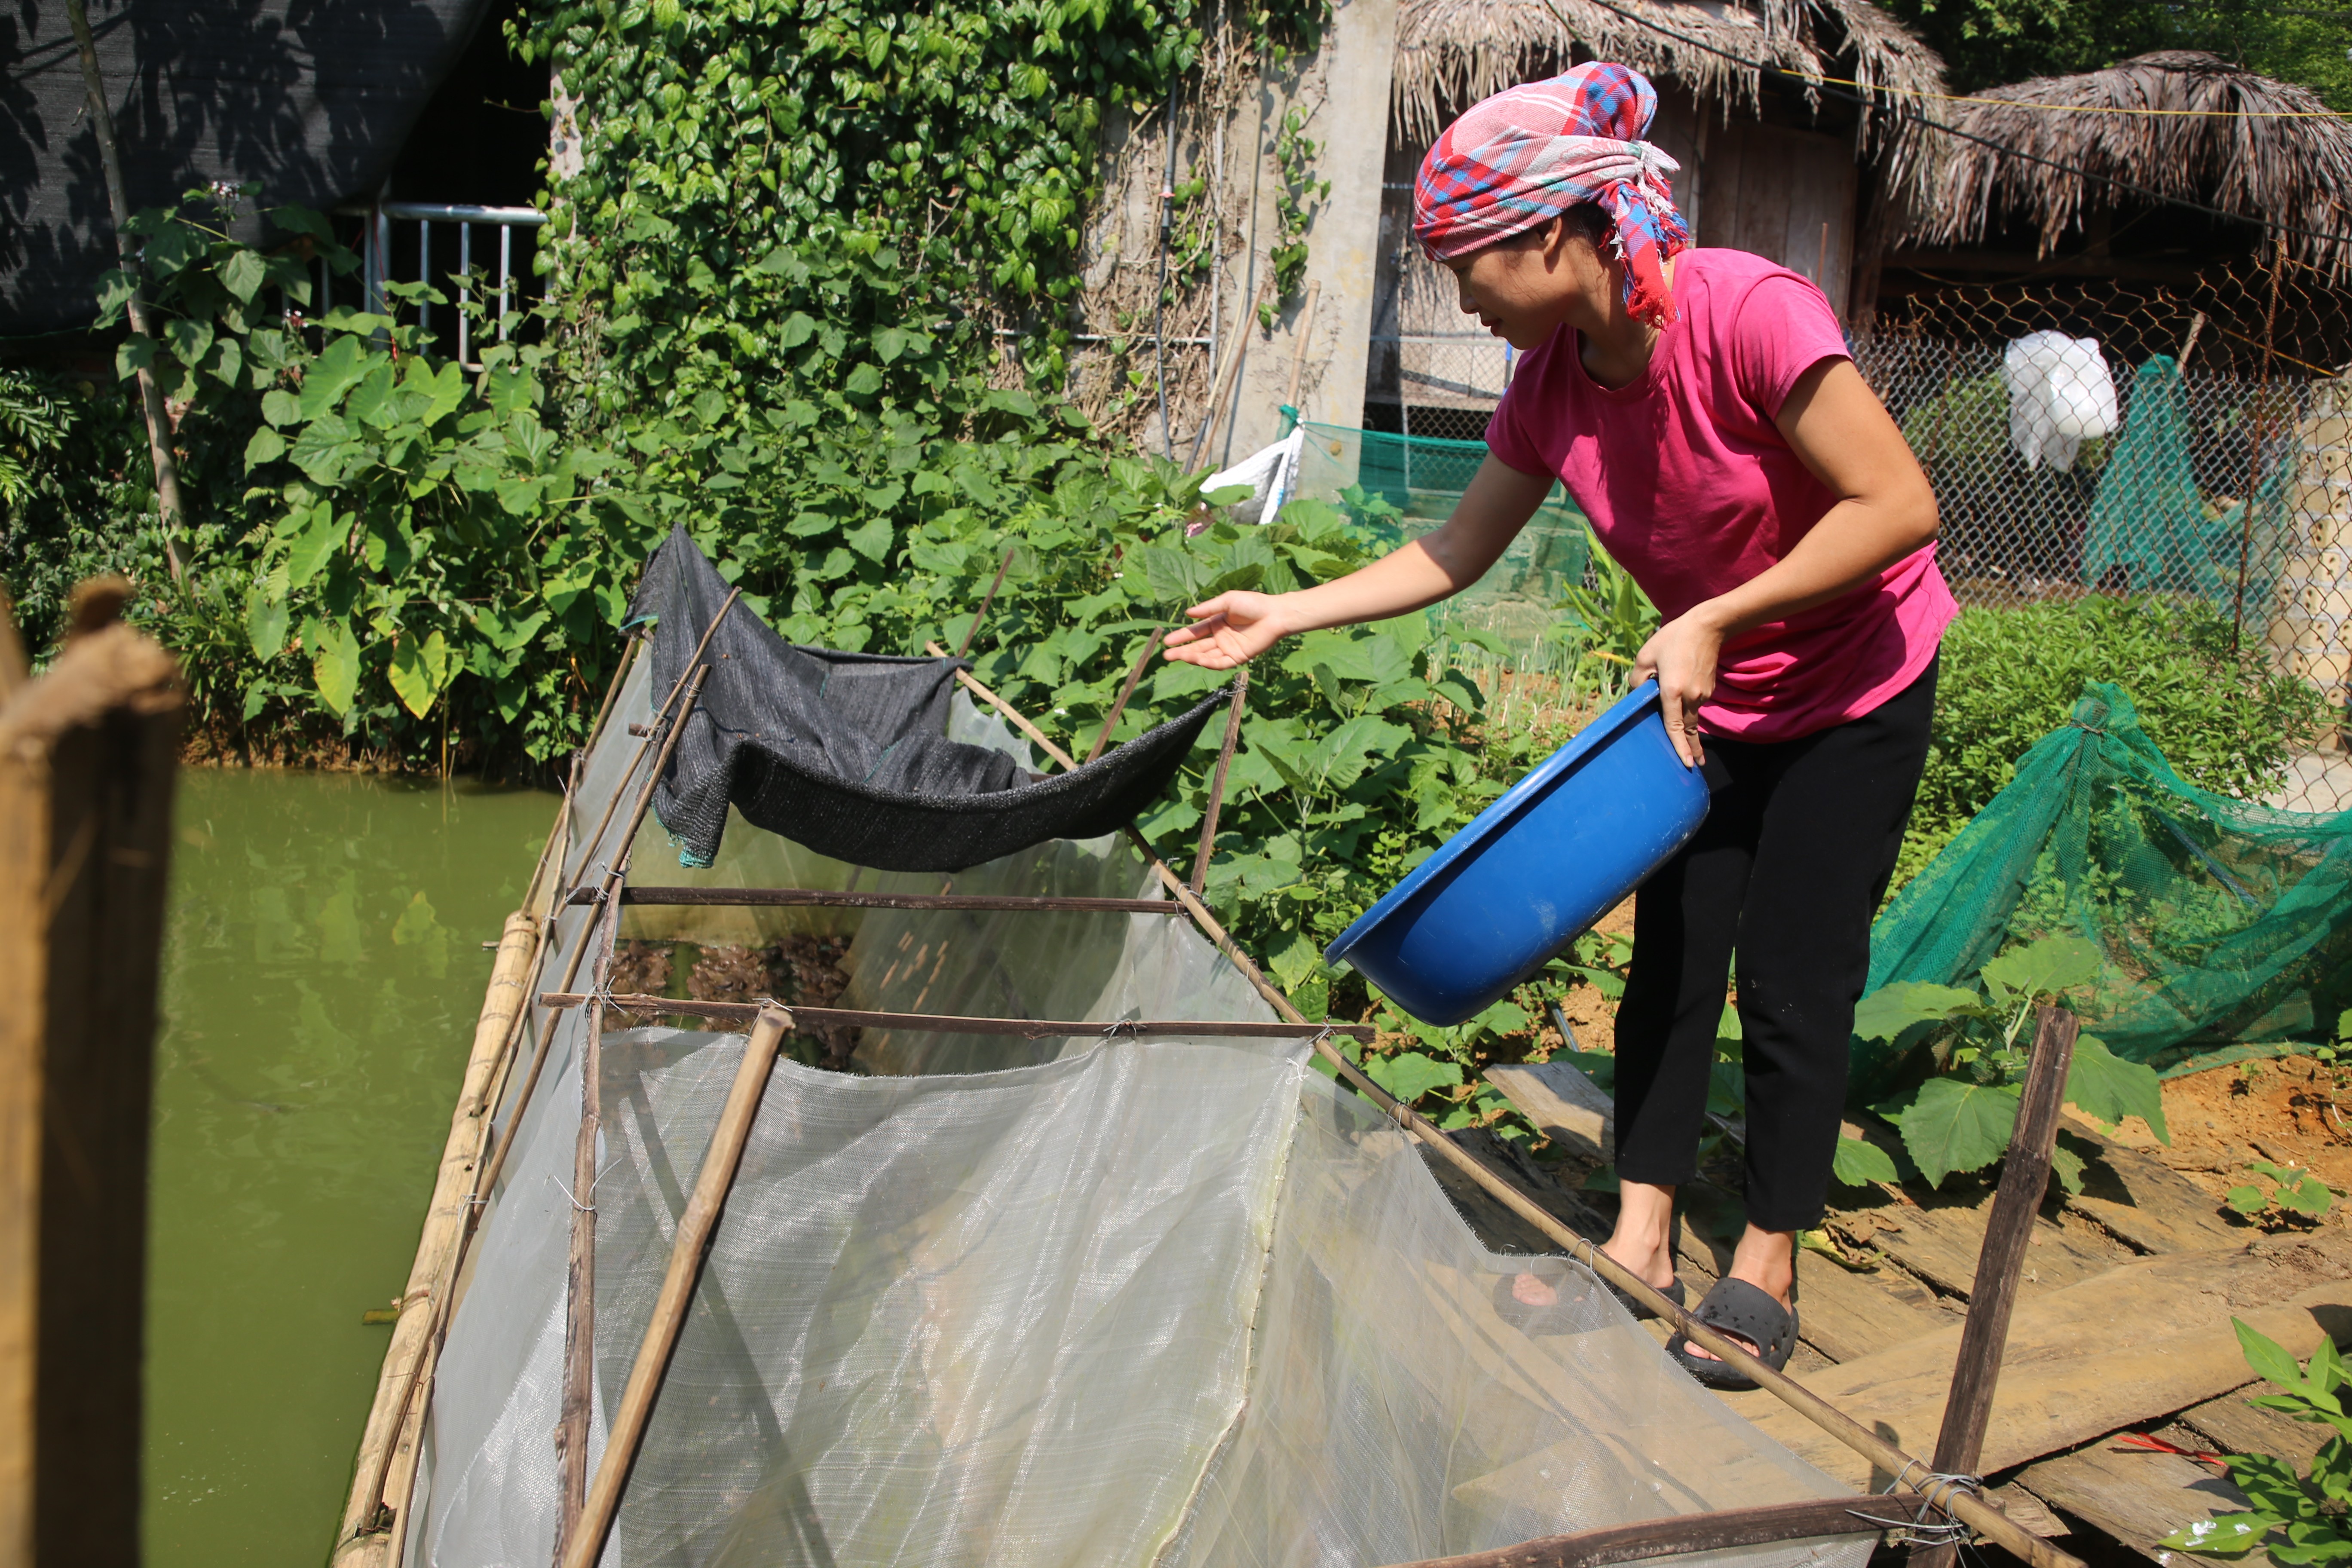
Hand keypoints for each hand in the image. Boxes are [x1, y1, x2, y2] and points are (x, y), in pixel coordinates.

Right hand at [1162, 590, 1291, 668]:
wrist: (1275, 614)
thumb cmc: (1253, 603)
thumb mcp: (1227, 601)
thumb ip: (1208, 608)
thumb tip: (1188, 614)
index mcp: (1217, 623)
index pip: (1196, 632)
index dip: (1182, 636)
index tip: (1167, 641)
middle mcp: (1221, 637)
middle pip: (1198, 647)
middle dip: (1182, 651)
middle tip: (1167, 656)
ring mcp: (1229, 648)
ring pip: (1207, 656)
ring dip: (1193, 657)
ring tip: (1179, 657)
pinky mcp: (1239, 657)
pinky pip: (1221, 663)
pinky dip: (1209, 663)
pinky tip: (1198, 660)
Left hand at [1632, 607, 1724, 767]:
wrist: (1707, 627)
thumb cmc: (1673, 638)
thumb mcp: (1645, 655)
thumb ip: (1637, 679)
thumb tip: (1638, 694)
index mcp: (1673, 690)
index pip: (1675, 725)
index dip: (1679, 746)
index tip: (1686, 763)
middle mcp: (1691, 696)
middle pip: (1689, 729)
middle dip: (1690, 748)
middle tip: (1692, 765)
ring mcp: (1702, 693)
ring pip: (1692, 717)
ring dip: (1688, 730)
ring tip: (1689, 748)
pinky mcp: (1708, 689)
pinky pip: (1695, 706)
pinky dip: (1689, 712)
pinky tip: (1683, 710)